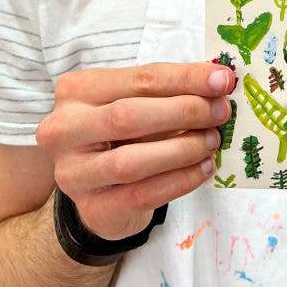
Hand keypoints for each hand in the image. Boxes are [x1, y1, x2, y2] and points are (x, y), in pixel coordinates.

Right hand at [36, 62, 234, 240]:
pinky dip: (180, 181)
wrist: (98, 187)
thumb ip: (171, 88)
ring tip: (212, 141)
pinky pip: (142, 195)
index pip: (138, 78)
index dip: (184, 78)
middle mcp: (64, 129)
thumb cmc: (123, 132)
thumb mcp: (139, 100)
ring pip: (132, 161)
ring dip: (183, 149)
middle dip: (184, 112)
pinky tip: (204, 169)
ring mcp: (72, 173)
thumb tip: (220, 81)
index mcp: (77, 90)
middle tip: (221, 112)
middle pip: (129, 115)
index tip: (222, 80)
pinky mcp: (91, 208)